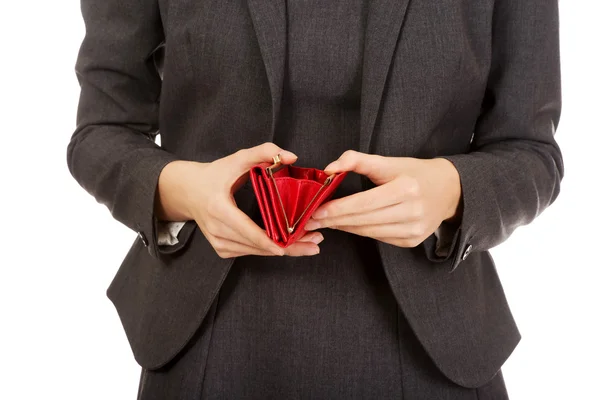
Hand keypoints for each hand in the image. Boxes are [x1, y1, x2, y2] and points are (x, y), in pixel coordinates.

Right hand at [155, 143, 323, 257]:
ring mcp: (218, 243)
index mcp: (219, 209)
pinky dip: (268, 249)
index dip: (269, 241)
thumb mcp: (237, 158)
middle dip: (287, 246)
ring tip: (308, 245)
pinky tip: (288, 245)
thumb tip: (292, 157)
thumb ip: (264, 152)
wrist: (189, 191)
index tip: (290, 246)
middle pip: (256, 246)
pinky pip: (250, 252)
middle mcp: (217, 230)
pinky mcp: (222, 249)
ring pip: (255, 252)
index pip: (247, 230)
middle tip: (314, 243)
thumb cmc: (215, 174)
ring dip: (282, 250)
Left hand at [303, 150, 461, 247]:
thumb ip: (357, 161)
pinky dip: (361, 231)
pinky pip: (379, 238)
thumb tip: (329, 168)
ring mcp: (413, 230)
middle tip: (311, 221)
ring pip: (369, 232)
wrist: (449, 190)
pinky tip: (349, 226)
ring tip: (326, 223)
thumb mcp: (388, 161)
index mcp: (406, 188)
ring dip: (345, 228)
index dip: (338, 209)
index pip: (364, 203)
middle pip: (364, 220)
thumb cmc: (414, 173)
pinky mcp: (412, 241)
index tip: (316, 212)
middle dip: (334, 221)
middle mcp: (412, 211)